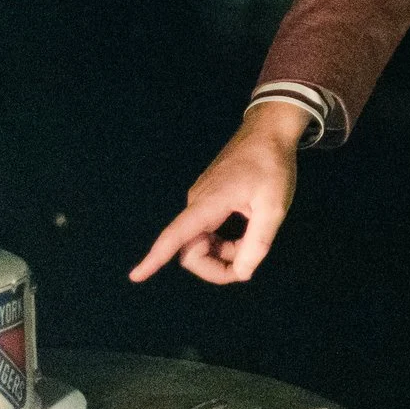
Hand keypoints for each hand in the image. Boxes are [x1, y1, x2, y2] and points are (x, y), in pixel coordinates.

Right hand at [130, 102, 308, 284]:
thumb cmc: (272, 166)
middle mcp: (198, 202)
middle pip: (190, 250)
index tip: (135, 276)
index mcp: (209, 203)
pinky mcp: (208, 199)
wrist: (269, 132)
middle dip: (214, 267)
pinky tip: (245, 236)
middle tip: (246, 266)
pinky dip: (222, 242)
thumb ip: (257, 243)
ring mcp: (201, 200)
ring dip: (221, 254)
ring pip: (199, 242)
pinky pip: (205, 231)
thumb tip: (241, 273)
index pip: (175, 236)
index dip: (155, 258)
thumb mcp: (274, 208)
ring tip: (251, 245)